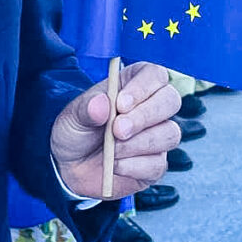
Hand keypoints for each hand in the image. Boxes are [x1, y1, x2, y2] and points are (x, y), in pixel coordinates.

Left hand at [51, 62, 180, 199]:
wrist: (70, 167)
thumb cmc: (75, 132)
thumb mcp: (73, 116)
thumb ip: (87, 108)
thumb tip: (103, 104)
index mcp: (132, 84)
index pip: (155, 74)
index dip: (143, 87)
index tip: (120, 104)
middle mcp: (150, 107)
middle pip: (170, 100)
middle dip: (144, 116)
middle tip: (117, 130)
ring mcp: (156, 136)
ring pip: (170, 133)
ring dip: (138, 144)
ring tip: (111, 149)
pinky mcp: (155, 164)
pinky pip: (158, 164)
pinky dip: (134, 166)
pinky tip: (115, 165)